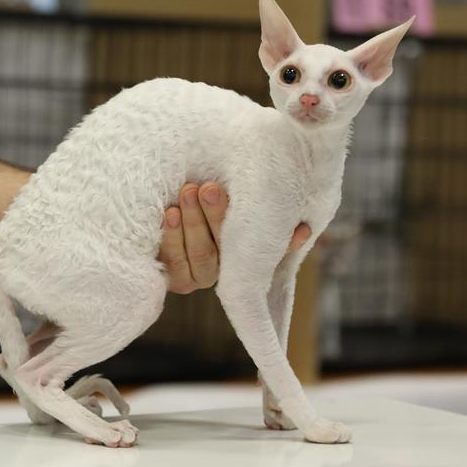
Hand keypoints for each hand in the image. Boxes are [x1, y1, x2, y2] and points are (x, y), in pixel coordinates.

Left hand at [159, 183, 310, 293]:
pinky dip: (173, 236)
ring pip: (204, 256)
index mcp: (249, 253)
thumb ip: (261, 202)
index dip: (285, 242)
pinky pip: (176, 263)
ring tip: (187, 192)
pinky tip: (170, 213)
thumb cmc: (203, 190)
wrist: (161, 198)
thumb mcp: (232, 191)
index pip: (271, 251)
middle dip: (217, 215)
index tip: (295, 226)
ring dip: (194, 223)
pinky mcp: (176, 279)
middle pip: (231, 249)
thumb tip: (305, 228)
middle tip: (208, 187)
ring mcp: (201, 277)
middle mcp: (229, 270)